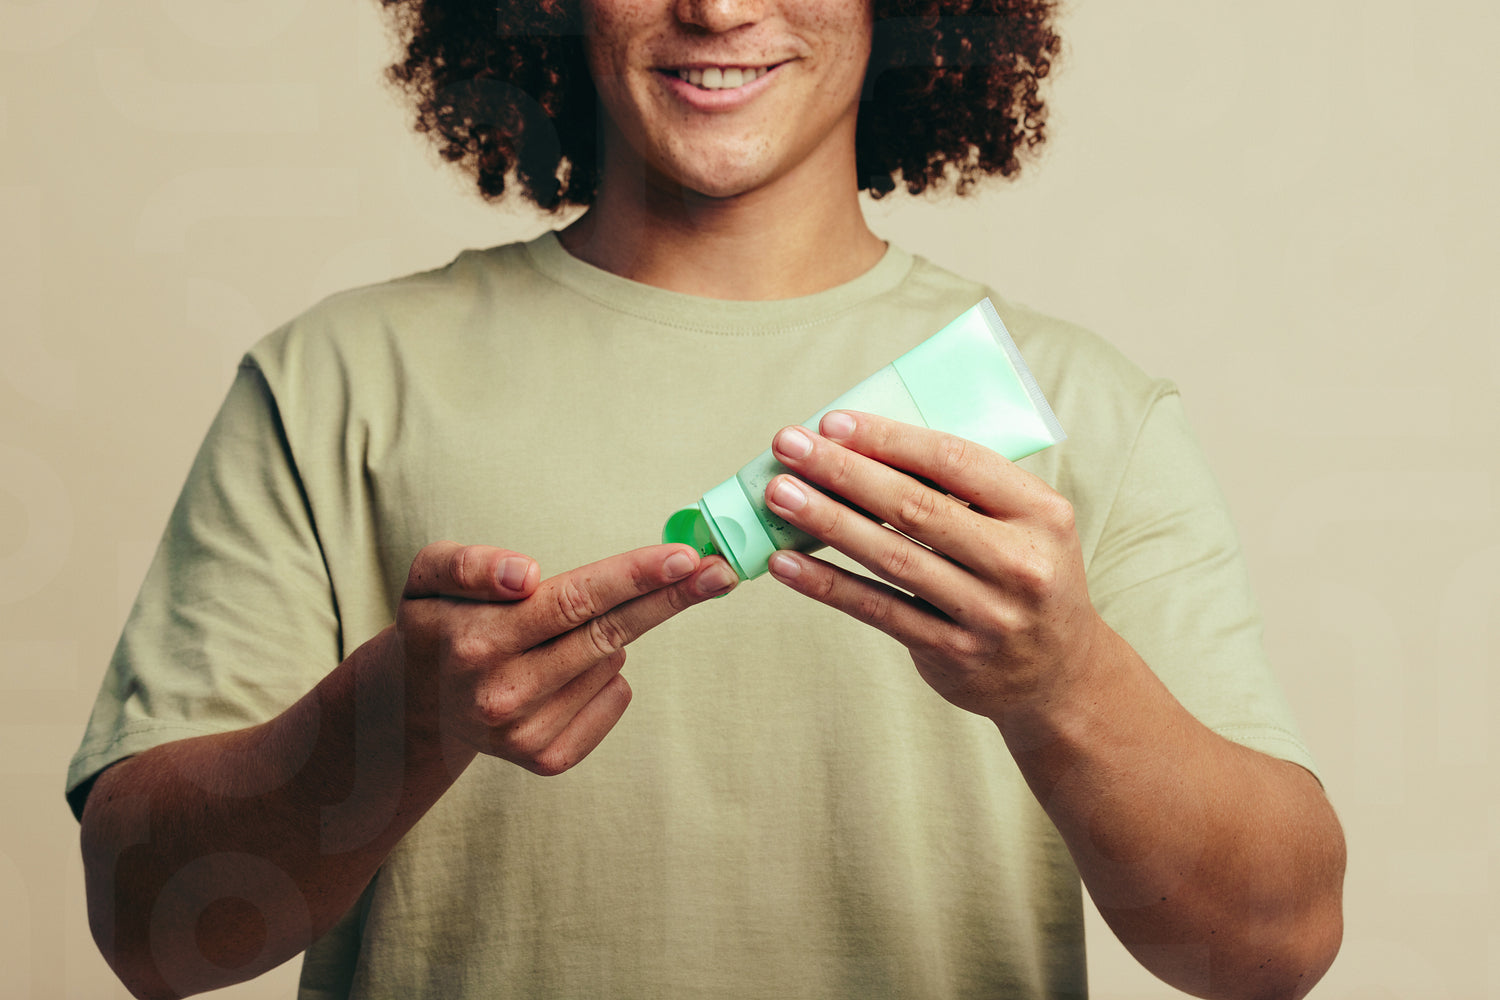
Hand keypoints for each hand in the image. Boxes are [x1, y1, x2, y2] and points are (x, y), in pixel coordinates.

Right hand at [395, 541, 736, 773]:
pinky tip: (562, 670)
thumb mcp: (429, 575)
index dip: (634, 577)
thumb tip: (524, 575)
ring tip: (554, 635)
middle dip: (668, 598)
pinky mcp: (547, 760)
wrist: (416, 704)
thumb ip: (470, 565)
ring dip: (606, 634)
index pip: (572, 601)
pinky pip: (614, 697)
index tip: (685, 557)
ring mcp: (527, 735)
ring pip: (611, 661)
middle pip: (608, 633)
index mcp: (476, 642)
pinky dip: (604, 673)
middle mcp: (502, 695)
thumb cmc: (437, 622)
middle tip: (718, 572)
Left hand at [762, 410, 1105, 721]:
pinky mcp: (952, 653)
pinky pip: (878, 610)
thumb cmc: (1024, 575)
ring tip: (778, 496)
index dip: (889, 439)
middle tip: (788, 446)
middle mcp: (1019, 562)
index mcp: (1041, 512)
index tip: (833, 421)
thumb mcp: (1024, 523)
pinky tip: (786, 563)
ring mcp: (987, 613)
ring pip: (891, 558)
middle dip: (844, 471)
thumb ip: (965, 488)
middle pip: (915, 507)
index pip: (955, 462)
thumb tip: (866, 444)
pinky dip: (827, 584)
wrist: (1060, 674)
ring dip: (826, 522)